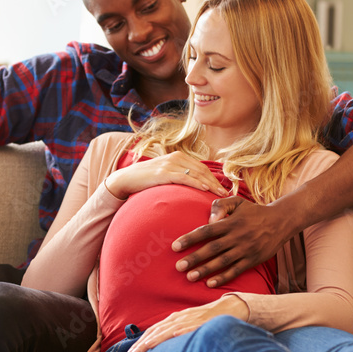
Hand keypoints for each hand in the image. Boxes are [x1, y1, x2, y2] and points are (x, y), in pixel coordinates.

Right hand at [105, 151, 228, 199]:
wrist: (126, 179)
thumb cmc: (147, 180)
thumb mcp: (165, 175)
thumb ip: (179, 177)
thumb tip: (193, 187)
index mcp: (179, 157)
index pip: (201, 168)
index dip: (214, 178)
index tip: (224, 189)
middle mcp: (176, 158)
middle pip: (202, 170)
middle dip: (215, 183)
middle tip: (227, 194)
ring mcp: (170, 164)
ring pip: (196, 174)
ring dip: (210, 184)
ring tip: (220, 195)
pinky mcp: (163, 173)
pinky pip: (184, 178)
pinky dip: (196, 183)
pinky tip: (204, 189)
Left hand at [126, 297, 248, 351]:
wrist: (230, 307)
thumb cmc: (208, 319)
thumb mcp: (189, 324)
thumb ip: (177, 333)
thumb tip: (164, 348)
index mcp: (175, 319)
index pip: (154, 330)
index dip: (141, 341)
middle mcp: (180, 317)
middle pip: (157, 330)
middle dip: (143, 343)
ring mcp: (191, 319)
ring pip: (170, 330)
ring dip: (156, 339)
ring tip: (144, 349)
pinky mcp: (204, 322)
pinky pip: (191, 327)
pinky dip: (182, 331)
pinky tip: (174, 336)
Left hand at [172, 197, 290, 286]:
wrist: (280, 221)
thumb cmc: (254, 212)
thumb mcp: (238, 202)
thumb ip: (220, 205)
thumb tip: (209, 220)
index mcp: (231, 222)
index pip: (206, 231)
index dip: (190, 239)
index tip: (175, 246)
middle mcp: (237, 236)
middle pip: (212, 248)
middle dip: (194, 258)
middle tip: (178, 267)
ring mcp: (245, 249)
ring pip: (222, 261)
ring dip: (205, 270)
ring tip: (190, 277)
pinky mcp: (253, 260)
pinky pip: (236, 270)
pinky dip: (223, 277)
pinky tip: (210, 283)